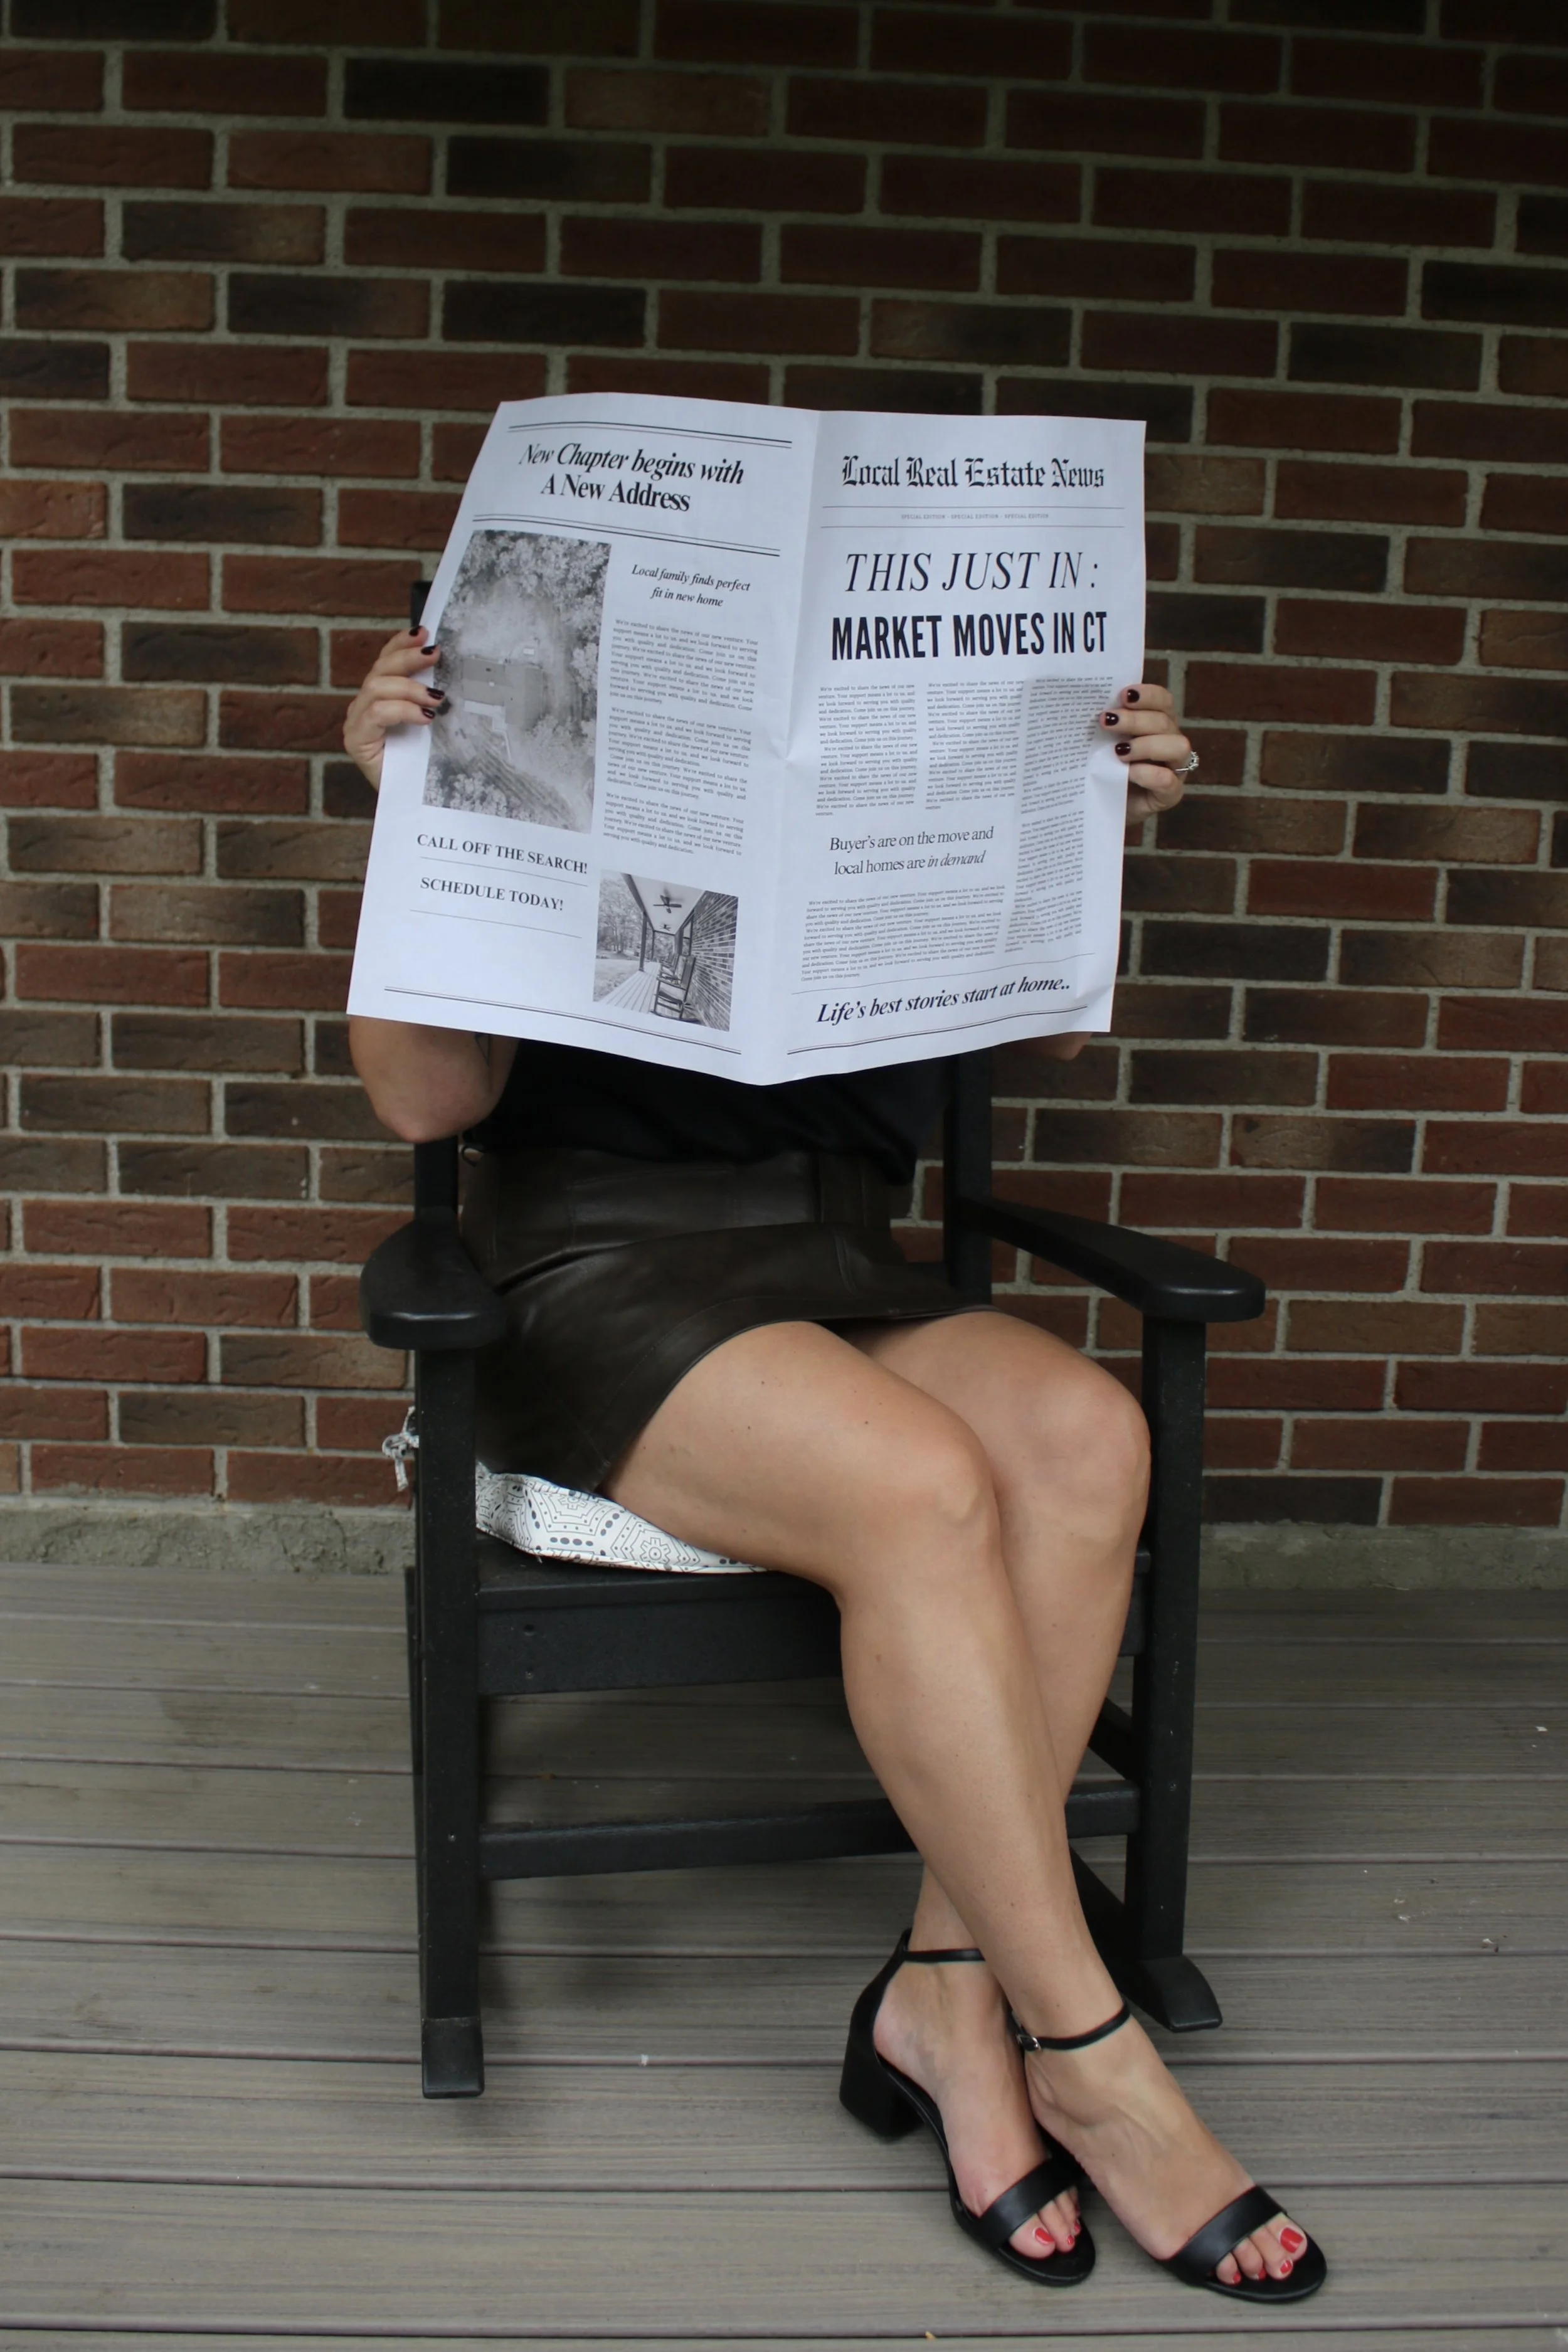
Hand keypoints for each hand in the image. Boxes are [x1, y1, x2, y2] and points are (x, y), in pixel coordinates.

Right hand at [342, 626, 445, 788]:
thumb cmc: (427, 764)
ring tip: (436, 698)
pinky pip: (376, 713)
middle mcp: (364, 706)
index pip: (386, 661)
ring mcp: (357, 722)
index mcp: (380, 697)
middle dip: (408, 658)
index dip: (402, 644)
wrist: (418, 804)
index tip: (425, 633)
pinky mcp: (357, 740)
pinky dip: (402, 710)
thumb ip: (432, 697)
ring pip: (377, 687)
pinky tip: (424, 717)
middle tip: (436, 655)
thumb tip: (451, 669)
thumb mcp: (434, 723)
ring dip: (410, 687)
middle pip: (380, 669)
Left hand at [1100, 683, 1193, 826]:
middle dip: (1135, 720)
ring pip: (1177, 746)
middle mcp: (1171, 742)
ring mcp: (1175, 769)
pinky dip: (1148, 773)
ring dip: (1146, 745)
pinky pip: (1168, 780)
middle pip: (1164, 722)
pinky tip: (1127, 773)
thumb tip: (1093, 707)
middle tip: (1107, 721)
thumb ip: (1107, 726)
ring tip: (1118, 751)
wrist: (1102, 806)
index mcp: (1158, 723)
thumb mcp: (1103, 743)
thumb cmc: (1105, 769)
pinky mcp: (1171, 794)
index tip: (1122, 695)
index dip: (1147, 695)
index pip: (1163, 701)